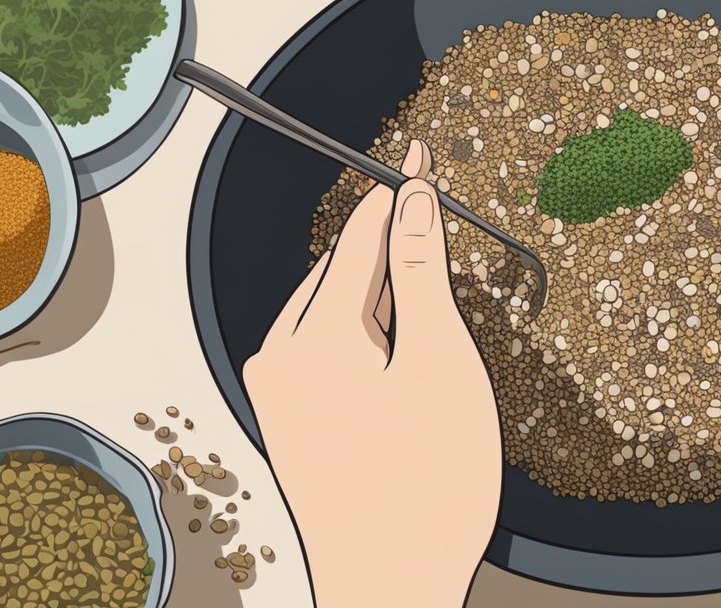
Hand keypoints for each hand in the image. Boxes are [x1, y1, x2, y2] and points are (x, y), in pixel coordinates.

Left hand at [244, 140, 500, 607]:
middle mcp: (281, 357)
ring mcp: (280, 392)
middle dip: (391, 246)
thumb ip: (424, 272)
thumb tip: (414, 201)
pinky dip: (366, 333)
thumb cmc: (426, 488)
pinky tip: (403, 353)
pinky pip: (325, 348)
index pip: (361, 234)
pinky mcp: (291, 420)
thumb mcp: (441, 362)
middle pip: (343, 270)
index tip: (422, 155)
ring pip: (334, 310)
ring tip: (431, 302)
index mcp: (314, 336)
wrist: (394, 585)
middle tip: (441, 226)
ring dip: (380, 293)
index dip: (400, 192)